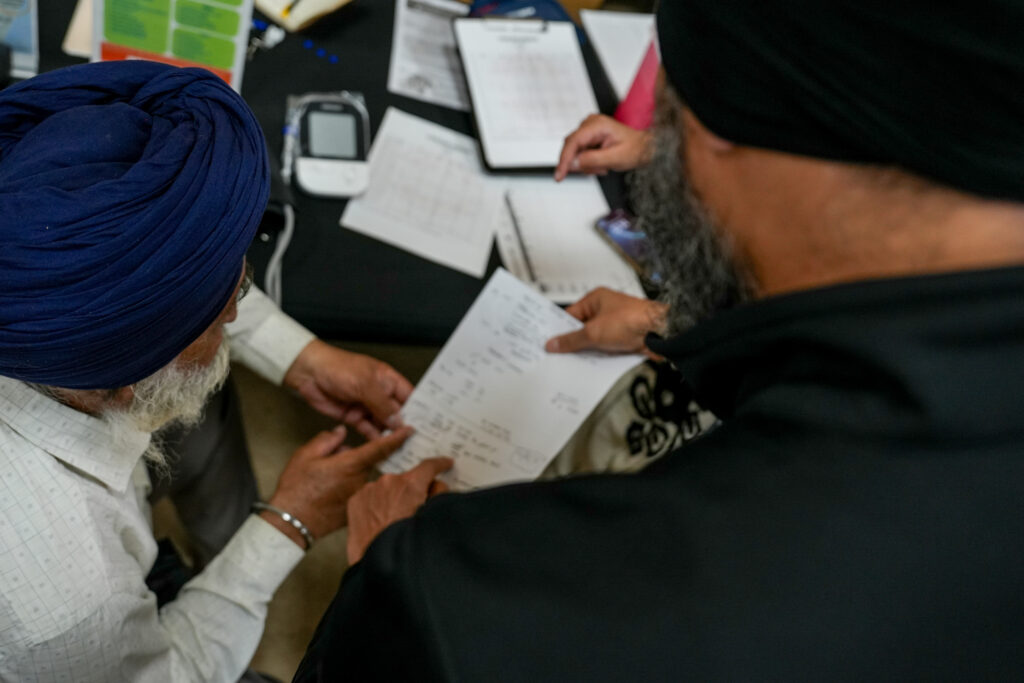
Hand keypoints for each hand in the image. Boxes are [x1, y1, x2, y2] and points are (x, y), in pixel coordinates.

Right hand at [261, 425, 413, 546]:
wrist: (292, 523)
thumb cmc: (297, 488)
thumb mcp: (306, 455)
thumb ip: (328, 440)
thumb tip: (341, 433)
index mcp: (351, 464)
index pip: (381, 447)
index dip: (397, 437)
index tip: (410, 431)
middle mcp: (361, 481)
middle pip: (367, 462)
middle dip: (353, 459)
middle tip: (328, 465)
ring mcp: (359, 498)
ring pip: (361, 478)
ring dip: (350, 475)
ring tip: (323, 483)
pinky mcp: (355, 511)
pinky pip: (356, 493)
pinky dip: (347, 490)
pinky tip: (327, 496)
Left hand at [284, 340, 413, 438]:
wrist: (309, 373)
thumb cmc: (338, 368)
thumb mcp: (365, 384)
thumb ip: (383, 405)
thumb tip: (398, 422)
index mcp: (388, 380)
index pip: (410, 397)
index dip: (420, 410)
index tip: (430, 426)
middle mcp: (381, 394)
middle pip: (399, 413)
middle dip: (407, 427)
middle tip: (419, 443)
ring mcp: (368, 407)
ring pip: (385, 425)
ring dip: (392, 436)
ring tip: (404, 450)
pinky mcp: (355, 417)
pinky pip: (369, 431)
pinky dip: (376, 440)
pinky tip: (384, 449)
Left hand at [346, 457, 453, 563]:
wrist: (377, 563)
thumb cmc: (405, 545)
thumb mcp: (432, 518)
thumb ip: (438, 495)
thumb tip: (436, 486)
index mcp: (410, 484)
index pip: (429, 466)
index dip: (440, 464)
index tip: (445, 464)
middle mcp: (388, 482)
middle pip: (407, 480)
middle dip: (413, 491)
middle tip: (415, 510)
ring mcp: (369, 490)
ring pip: (387, 488)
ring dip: (393, 498)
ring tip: (394, 521)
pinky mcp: (355, 502)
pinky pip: (370, 497)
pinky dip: (376, 505)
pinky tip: (380, 523)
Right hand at [545, 288, 667, 356]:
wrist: (661, 332)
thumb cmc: (632, 320)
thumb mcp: (594, 332)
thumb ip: (572, 339)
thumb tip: (553, 344)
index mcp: (596, 299)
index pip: (571, 315)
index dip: (560, 329)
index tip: (549, 342)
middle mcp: (606, 309)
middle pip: (582, 328)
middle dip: (573, 342)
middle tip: (558, 355)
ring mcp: (616, 324)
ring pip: (594, 339)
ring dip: (588, 350)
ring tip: (574, 362)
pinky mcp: (625, 337)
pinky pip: (607, 347)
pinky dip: (600, 355)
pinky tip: (593, 365)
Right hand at [554, 114, 652, 180]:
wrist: (643, 147)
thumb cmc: (634, 149)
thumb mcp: (615, 158)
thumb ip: (593, 160)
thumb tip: (572, 163)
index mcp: (597, 125)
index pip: (573, 142)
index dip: (564, 160)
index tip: (558, 175)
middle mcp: (590, 124)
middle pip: (571, 147)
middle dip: (581, 163)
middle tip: (598, 170)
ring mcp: (588, 130)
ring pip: (574, 152)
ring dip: (586, 164)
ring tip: (603, 166)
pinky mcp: (588, 137)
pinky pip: (579, 153)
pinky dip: (588, 162)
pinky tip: (601, 163)